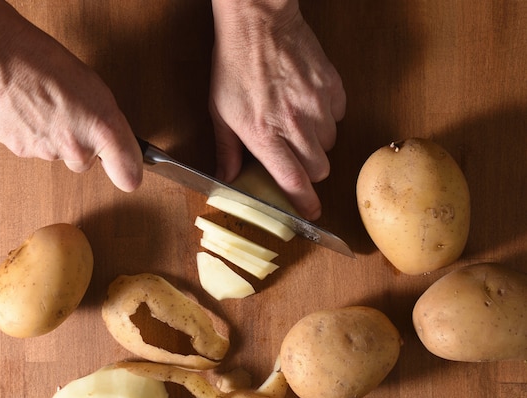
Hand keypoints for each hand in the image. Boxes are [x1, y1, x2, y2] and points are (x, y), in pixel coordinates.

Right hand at [0, 0, 142, 191]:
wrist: (2, 59)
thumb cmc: (49, 64)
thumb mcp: (96, 90)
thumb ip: (109, 124)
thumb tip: (116, 143)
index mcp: (103, 130)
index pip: (128, 176)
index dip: (128, 172)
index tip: (127, 169)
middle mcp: (77, 148)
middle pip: (85, 164)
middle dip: (81, 146)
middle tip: (71, 116)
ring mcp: (48, 152)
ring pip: (58, 154)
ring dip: (55, 137)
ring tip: (46, 106)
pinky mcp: (22, 151)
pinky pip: (34, 148)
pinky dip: (32, 134)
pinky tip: (29, 111)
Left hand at [210, 0, 345, 219]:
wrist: (258, 22)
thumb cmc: (234, 65)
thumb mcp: (220, 112)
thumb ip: (226, 150)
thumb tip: (226, 177)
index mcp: (265, 136)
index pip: (294, 183)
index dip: (305, 204)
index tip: (310, 213)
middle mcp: (296, 125)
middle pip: (320, 170)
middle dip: (309, 170)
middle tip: (293, 156)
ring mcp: (318, 106)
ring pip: (331, 144)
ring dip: (317, 142)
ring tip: (297, 123)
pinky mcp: (332, 87)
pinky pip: (339, 115)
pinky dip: (327, 116)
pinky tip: (307, 104)